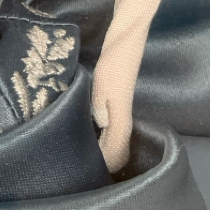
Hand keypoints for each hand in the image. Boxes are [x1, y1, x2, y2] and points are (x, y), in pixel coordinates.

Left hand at [91, 51, 134, 172]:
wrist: (126, 41)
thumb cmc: (114, 62)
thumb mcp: (103, 83)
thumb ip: (101, 106)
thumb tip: (101, 126)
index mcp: (121, 118)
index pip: (116, 152)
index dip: (104, 163)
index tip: (87, 169)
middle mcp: (124, 118)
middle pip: (119, 151)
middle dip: (105, 162)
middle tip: (83, 166)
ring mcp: (121, 110)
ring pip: (116, 140)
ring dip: (104, 149)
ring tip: (85, 154)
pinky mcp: (117, 102)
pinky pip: (112, 129)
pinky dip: (103, 137)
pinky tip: (91, 133)